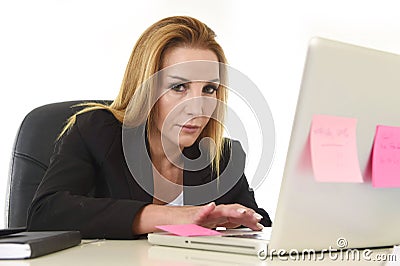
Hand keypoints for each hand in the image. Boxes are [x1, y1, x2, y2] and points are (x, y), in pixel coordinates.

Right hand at [132, 202, 262, 233]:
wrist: (166, 221)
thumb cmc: (185, 225)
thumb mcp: (207, 228)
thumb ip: (221, 227)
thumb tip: (238, 231)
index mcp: (216, 217)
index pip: (235, 215)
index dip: (248, 218)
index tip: (259, 224)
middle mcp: (211, 214)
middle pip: (231, 211)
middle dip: (245, 214)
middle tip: (257, 219)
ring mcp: (201, 215)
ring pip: (218, 211)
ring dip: (232, 211)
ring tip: (243, 213)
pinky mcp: (190, 218)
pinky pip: (198, 214)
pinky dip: (205, 210)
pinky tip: (211, 207)